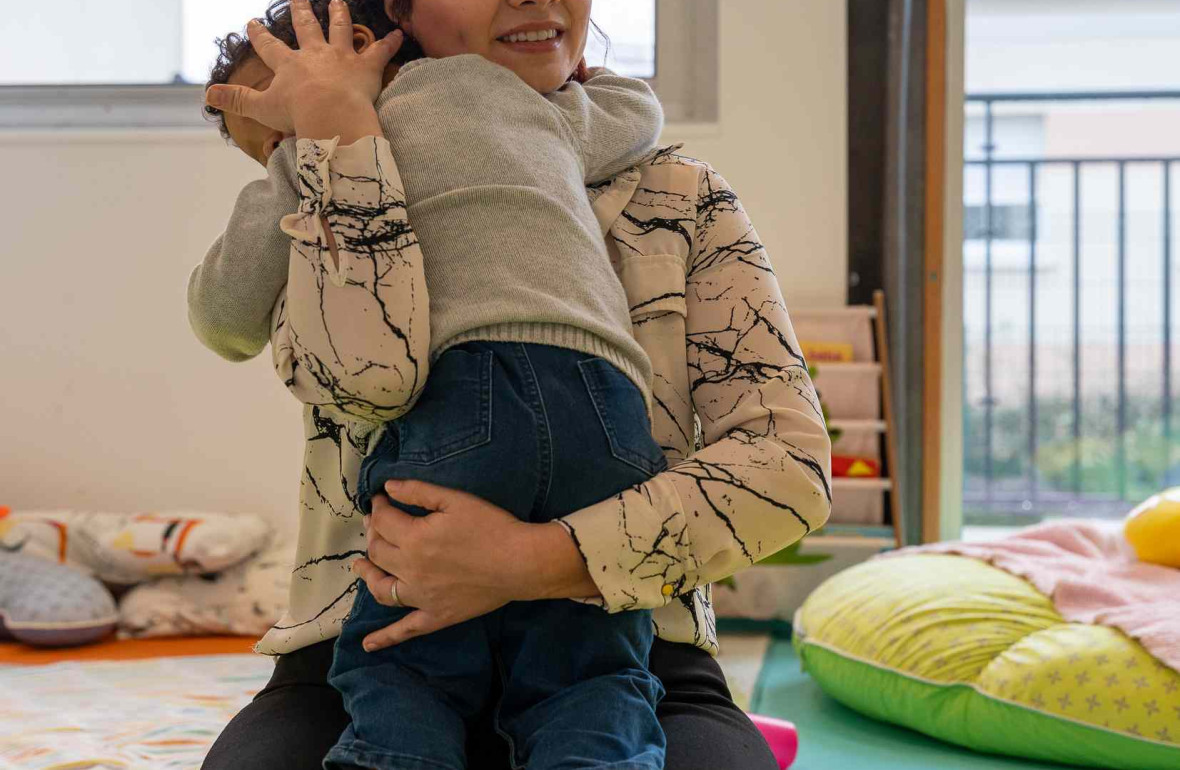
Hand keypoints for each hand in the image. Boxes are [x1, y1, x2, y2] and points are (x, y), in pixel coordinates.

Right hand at [204, 0, 401, 135]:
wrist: (331, 115)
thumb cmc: (297, 114)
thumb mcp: (261, 108)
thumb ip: (237, 100)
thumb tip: (207, 95)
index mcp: (288, 66)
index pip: (269, 47)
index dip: (260, 35)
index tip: (253, 23)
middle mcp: (314, 54)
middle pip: (306, 28)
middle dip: (301, 12)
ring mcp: (341, 57)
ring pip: (340, 29)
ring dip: (339, 14)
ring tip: (338, 1)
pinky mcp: (365, 67)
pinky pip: (380, 51)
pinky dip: (390, 43)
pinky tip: (399, 33)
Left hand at [350, 479, 599, 651]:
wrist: (521, 563)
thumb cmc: (491, 527)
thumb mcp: (456, 500)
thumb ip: (419, 492)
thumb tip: (388, 488)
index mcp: (414, 538)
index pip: (383, 521)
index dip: (378, 508)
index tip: (380, 500)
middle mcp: (410, 569)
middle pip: (377, 552)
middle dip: (372, 534)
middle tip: (375, 525)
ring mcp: (421, 597)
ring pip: (381, 589)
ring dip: (367, 576)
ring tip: (360, 567)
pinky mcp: (436, 616)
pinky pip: (406, 629)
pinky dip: (385, 638)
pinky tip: (367, 645)